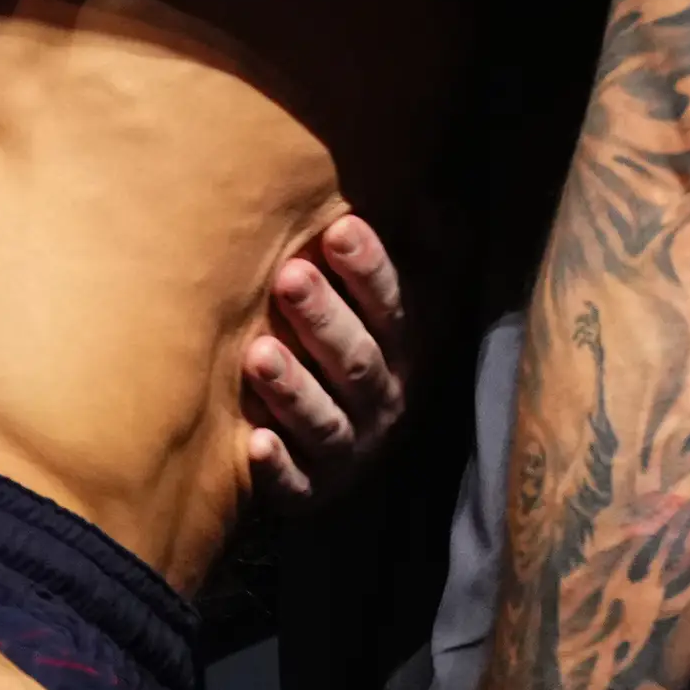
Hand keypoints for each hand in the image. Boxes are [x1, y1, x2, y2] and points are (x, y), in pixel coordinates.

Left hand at [241, 214, 408, 508]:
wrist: (349, 444)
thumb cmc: (367, 344)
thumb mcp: (411, 299)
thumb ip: (428, 250)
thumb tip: (435, 199)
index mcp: (403, 348)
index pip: (393, 307)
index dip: (370, 269)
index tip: (339, 228)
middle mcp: (381, 399)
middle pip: (357, 361)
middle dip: (324, 319)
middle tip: (290, 278)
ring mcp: (347, 448)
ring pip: (324, 420)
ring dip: (294, 390)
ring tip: (257, 355)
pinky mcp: (310, 490)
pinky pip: (296, 484)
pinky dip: (278, 467)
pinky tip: (254, 444)